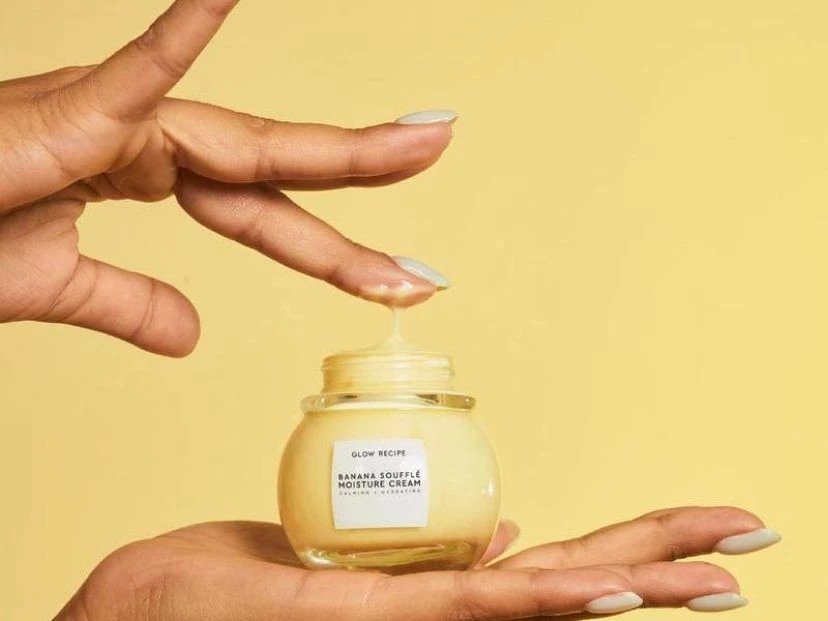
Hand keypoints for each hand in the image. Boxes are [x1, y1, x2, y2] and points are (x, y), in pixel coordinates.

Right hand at [0, 0, 451, 356]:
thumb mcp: (58, 286)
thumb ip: (130, 303)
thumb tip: (194, 335)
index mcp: (152, 175)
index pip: (269, 217)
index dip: (337, 251)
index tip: (400, 276)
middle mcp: (153, 142)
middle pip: (284, 171)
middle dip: (370, 173)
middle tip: (445, 157)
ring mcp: (121, 120)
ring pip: (251, 143)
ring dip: (341, 146)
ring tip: (421, 138)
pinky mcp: (71, 111)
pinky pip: (137, 71)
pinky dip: (181, 32)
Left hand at [54, 506, 779, 620]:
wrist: (137, 615)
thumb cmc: (236, 581)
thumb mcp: (347, 555)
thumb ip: (434, 552)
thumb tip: (509, 527)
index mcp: (434, 589)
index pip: (553, 567)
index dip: (631, 549)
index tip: (697, 528)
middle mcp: (433, 614)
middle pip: (568, 583)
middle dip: (661, 561)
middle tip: (747, 536)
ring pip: (534, 599)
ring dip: (627, 580)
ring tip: (712, 569)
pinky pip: (460, 606)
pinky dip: (537, 600)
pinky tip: (597, 594)